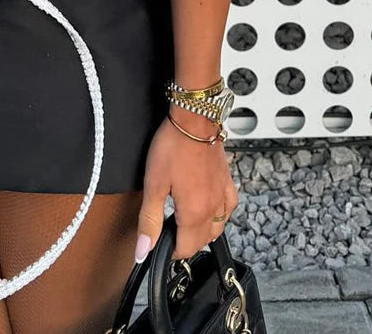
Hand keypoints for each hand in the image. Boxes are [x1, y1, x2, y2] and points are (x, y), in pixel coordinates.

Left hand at [135, 110, 237, 261]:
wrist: (194, 120)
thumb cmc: (172, 146)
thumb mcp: (153, 184)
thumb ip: (149, 220)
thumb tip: (143, 250)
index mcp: (195, 214)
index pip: (186, 249)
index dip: (170, 251)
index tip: (159, 243)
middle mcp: (214, 209)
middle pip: (201, 241)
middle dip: (184, 242)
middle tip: (166, 230)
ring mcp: (223, 196)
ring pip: (216, 228)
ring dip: (200, 232)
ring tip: (183, 222)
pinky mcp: (227, 183)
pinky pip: (227, 210)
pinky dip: (218, 216)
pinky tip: (208, 208)